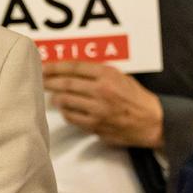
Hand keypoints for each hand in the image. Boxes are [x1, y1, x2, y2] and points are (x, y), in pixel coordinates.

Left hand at [42, 61, 162, 147]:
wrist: (152, 122)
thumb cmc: (136, 98)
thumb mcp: (121, 77)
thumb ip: (99, 73)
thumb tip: (72, 71)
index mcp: (108, 75)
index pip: (74, 67)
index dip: (56, 66)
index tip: (44, 67)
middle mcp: (101, 90)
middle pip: (66, 83)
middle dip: (49, 82)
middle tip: (41, 81)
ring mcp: (97, 109)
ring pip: (66, 101)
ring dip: (56, 98)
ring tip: (53, 97)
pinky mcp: (95, 125)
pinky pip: (72, 117)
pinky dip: (66, 113)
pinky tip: (67, 110)